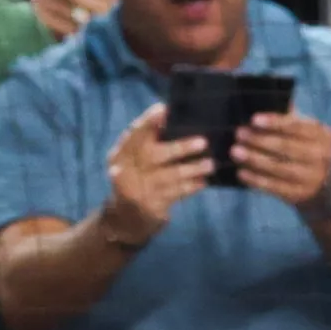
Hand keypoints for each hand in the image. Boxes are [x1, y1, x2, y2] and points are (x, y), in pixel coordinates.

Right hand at [102, 103, 213, 245]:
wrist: (126, 220)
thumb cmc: (139, 181)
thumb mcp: (137, 163)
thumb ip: (149, 144)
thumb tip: (172, 116)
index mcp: (120, 154)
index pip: (133, 134)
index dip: (148, 121)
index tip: (164, 109)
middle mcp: (123, 170)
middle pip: (152, 155)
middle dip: (179, 148)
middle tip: (203, 142)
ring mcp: (136, 190)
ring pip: (168, 176)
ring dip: (192, 169)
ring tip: (210, 164)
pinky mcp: (150, 207)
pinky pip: (175, 193)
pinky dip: (191, 187)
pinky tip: (204, 182)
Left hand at [231, 111, 330, 204]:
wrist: (322, 184)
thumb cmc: (304, 147)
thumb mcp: (304, 131)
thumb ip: (288, 117)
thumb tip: (258, 100)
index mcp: (322, 134)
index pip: (297, 126)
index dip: (275, 122)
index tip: (254, 119)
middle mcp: (321, 155)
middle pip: (287, 147)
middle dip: (260, 140)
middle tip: (238, 134)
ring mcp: (312, 177)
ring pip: (280, 168)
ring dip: (255, 159)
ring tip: (235, 152)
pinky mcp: (300, 194)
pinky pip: (275, 187)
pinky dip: (256, 180)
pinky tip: (241, 173)